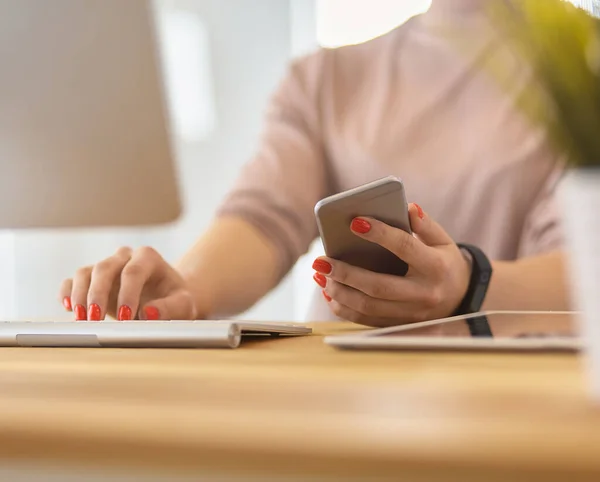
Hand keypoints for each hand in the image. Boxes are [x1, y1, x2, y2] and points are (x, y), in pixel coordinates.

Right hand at [59, 247, 197, 320]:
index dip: (127, 294)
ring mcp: (107, 267)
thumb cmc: (176, 300)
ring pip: (85, 272)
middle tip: (96, 319)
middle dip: (98, 294)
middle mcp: (125, 258)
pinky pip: (73, 280)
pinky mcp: (93, 280)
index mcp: (149, 257)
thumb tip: (148, 313)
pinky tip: (68, 308)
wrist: (167, 299)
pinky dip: (67, 292)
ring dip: (80, 295)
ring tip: (83, 319)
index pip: (133, 271)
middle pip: (104, 267)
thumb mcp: (184, 305)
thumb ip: (171, 308)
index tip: (125, 318)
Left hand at [312, 203, 470, 326]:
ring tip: (319, 274)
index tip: (355, 222)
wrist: (461, 299)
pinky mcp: (398, 324)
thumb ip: (426, 225)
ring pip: (368, 307)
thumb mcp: (443, 241)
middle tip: (320, 260)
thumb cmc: (445, 263)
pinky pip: (365, 320)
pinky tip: (328, 291)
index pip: (405, 247)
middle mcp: (423, 294)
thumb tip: (408, 207)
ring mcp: (410, 314)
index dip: (380, 234)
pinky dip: (343, 307)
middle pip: (378, 286)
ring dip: (339, 291)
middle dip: (345, 273)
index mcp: (436, 267)